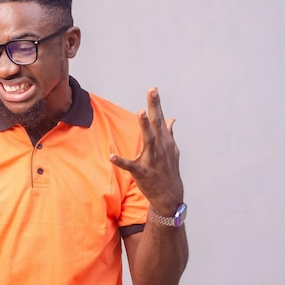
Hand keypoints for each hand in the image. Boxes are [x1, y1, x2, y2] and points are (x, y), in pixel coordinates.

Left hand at [109, 88, 183, 214]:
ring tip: (141, 112)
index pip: (160, 119)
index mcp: (165, 142)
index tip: (153, 89)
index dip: (156, 104)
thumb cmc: (168, 171)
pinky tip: (111, 155)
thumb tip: (171, 118)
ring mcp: (152, 160)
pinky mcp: (142, 172)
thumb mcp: (172, 151)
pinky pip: (130, 165)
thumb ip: (169, 134)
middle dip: (154, 107)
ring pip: (149, 140)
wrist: (170, 196)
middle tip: (152, 91)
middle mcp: (161, 148)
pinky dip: (121, 160)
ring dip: (145, 126)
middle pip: (157, 124)